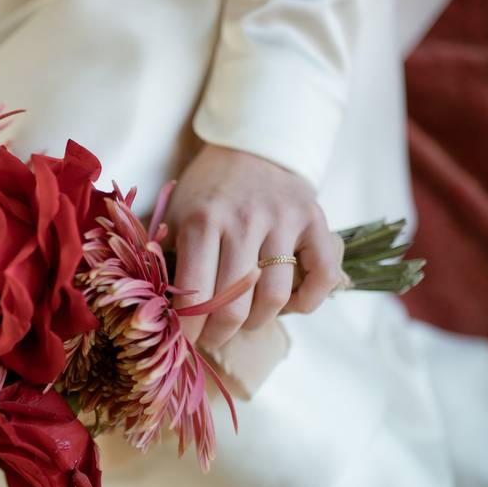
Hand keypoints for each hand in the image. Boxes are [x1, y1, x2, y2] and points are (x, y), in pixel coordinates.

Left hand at [168, 144, 342, 349]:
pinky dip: (306, 302)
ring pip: (274, 297)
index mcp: (203, 221)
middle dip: (219, 333)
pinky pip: (321, 276)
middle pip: (235, 304)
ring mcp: (283, 221)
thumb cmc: (209, 190)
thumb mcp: (178, 214)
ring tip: (245, 320)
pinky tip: (287, 304)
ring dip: (257, 322)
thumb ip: (171, 256)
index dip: (189, 328)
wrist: (252, 147)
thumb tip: (166, 312)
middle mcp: (244, 221)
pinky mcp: (314, 220)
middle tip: (212, 337)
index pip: (195, 294)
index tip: (184, 339)